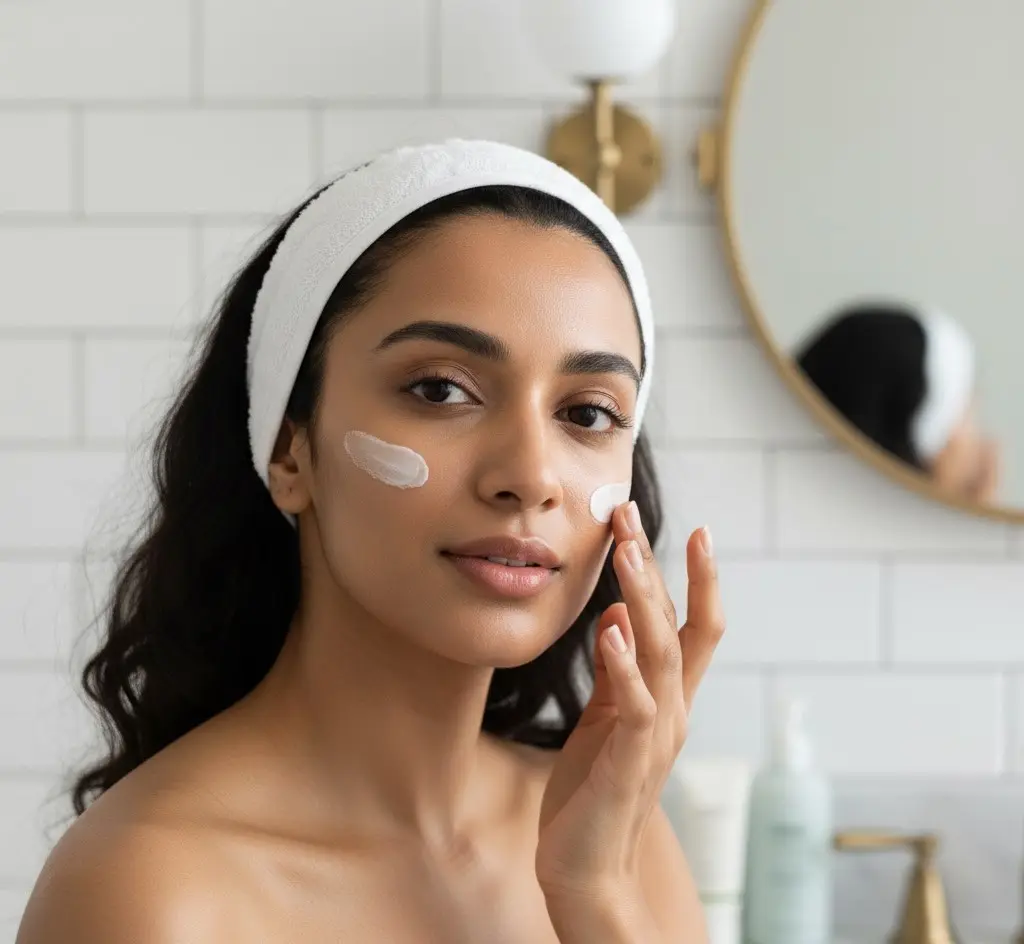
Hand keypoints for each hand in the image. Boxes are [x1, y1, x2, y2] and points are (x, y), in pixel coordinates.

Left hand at [535, 502, 723, 902]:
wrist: (584, 867)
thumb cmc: (592, 791)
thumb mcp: (603, 719)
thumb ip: (615, 673)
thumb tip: (616, 618)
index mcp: (668, 699)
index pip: (695, 628)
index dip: (699, 580)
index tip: (695, 529)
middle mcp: (673, 710)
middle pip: (677, 625)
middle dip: (656, 567)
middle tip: (631, 515)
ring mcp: (655, 734)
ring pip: (661, 652)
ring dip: (643, 598)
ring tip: (626, 552)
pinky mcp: (628, 759)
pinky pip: (633, 703)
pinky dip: (623, 664)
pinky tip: (610, 629)